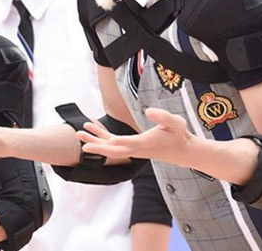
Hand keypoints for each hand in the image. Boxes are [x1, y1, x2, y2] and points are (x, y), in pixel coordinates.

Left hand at [78, 108, 195, 166]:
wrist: (183, 151)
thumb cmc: (179, 135)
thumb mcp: (176, 123)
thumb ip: (163, 117)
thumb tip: (148, 111)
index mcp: (144, 144)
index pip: (124, 145)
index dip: (110, 143)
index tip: (98, 143)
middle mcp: (136, 149)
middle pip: (112, 151)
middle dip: (96, 146)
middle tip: (81, 142)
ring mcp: (133, 149)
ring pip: (110, 147)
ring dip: (94, 140)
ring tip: (79, 132)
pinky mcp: (132, 146)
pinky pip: (114, 143)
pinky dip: (102, 137)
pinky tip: (93, 128)